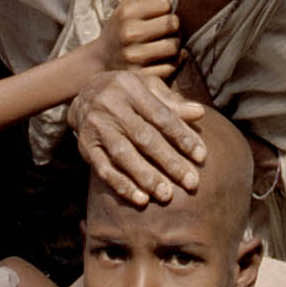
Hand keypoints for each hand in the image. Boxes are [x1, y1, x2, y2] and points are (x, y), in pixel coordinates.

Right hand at [69, 70, 206, 206]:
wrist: (84, 95)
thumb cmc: (127, 93)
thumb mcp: (148, 87)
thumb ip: (172, 102)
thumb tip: (200, 113)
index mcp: (130, 87)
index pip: (161, 115)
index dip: (182, 136)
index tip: (201, 156)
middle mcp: (111, 105)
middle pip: (144, 137)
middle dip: (169, 161)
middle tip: (191, 182)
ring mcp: (96, 127)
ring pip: (124, 155)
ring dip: (147, 177)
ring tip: (167, 195)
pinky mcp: (86, 146)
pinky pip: (104, 169)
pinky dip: (123, 185)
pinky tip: (140, 199)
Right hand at [98, 0, 180, 72]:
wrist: (100, 61)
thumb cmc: (118, 30)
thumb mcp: (124, 9)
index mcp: (126, 14)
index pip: (164, 3)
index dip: (165, 7)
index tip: (160, 13)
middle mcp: (129, 34)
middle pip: (172, 23)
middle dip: (173, 25)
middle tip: (167, 29)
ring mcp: (134, 57)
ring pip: (174, 46)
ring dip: (175, 44)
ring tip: (167, 42)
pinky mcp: (140, 76)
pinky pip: (170, 67)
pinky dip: (173, 62)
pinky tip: (166, 58)